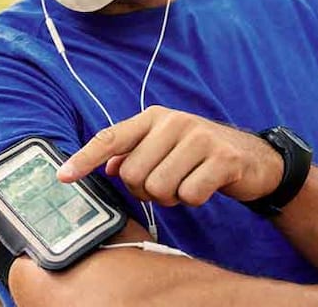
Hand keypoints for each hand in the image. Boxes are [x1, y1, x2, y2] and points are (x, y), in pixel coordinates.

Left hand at [57, 106, 283, 206]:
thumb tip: (107, 168)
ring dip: (170, 197)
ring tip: (186, 183)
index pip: (110, 138)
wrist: (255, 158)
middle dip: (145, 190)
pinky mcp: (222, 158)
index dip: (85, 158)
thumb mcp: (164, 146)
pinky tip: (205, 186)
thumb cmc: (199, 154)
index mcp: (152, 117)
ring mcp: (199, 138)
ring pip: (158, 187)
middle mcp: (172, 122)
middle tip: (167, 183)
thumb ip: (134, 153)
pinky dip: (193, 200)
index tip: (63, 177)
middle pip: (132, 174)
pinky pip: (189, 195)